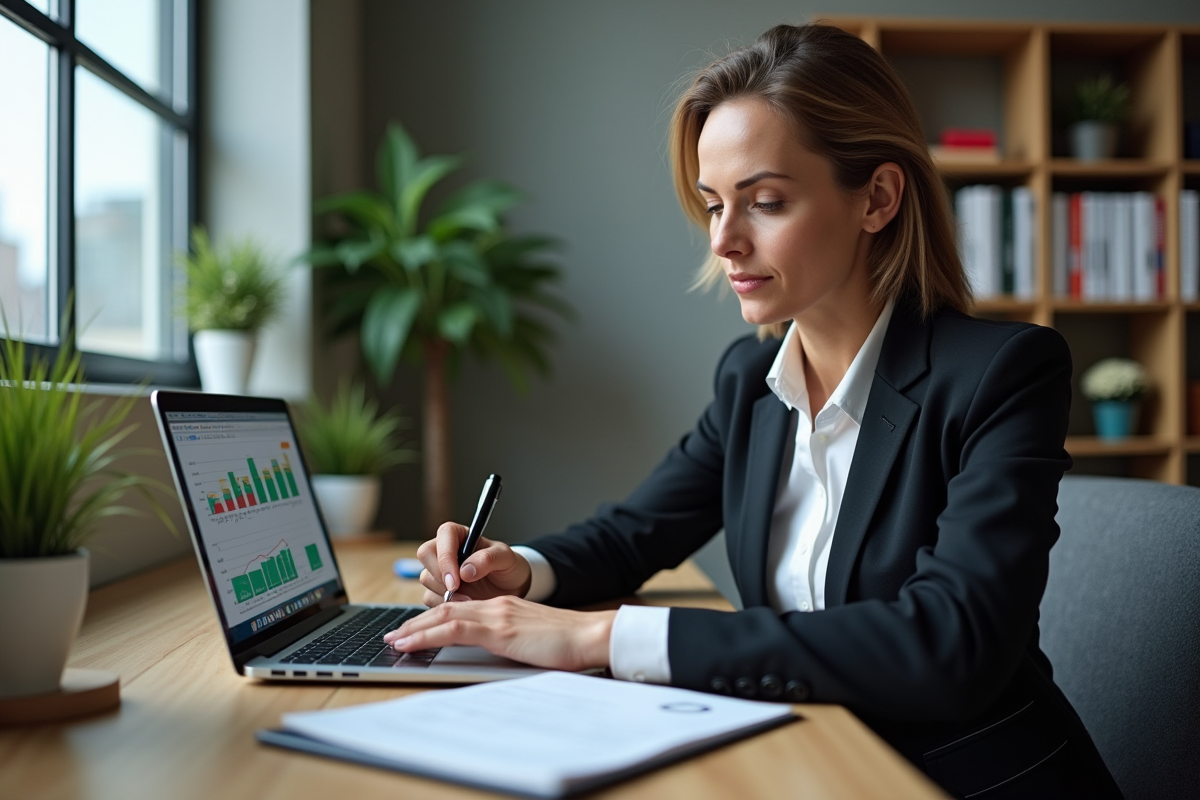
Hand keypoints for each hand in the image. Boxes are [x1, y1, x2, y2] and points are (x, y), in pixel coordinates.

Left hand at [383, 596, 615, 671]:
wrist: (591, 636)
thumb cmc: (570, 644)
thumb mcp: (533, 641)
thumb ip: (512, 642)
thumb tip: (495, 658)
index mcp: (505, 608)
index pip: (460, 609)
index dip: (433, 619)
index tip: (414, 631)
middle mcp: (497, 606)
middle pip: (446, 609)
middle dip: (416, 623)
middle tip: (395, 636)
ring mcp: (497, 615)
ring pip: (443, 616)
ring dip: (414, 629)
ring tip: (394, 641)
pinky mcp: (499, 629)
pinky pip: (454, 628)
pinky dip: (427, 635)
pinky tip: (410, 643)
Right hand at [415, 522, 532, 605]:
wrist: (510, 588)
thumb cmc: (507, 567)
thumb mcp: (506, 558)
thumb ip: (488, 559)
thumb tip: (465, 570)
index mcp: (459, 534)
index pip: (443, 535)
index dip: (446, 557)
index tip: (456, 579)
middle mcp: (444, 549)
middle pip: (426, 555)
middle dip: (441, 576)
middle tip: (458, 591)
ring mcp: (438, 570)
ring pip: (426, 578)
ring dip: (445, 592)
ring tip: (470, 598)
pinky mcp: (436, 589)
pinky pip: (429, 597)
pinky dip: (446, 604)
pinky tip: (464, 604)